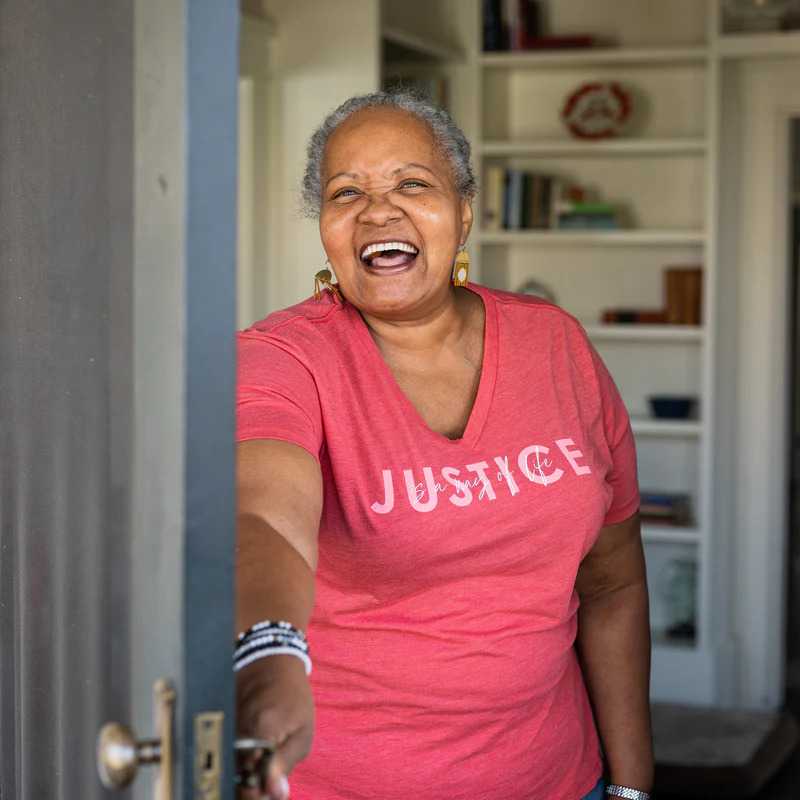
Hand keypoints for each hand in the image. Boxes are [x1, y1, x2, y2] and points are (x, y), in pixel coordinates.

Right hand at [236, 655, 314, 799]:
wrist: (271, 663)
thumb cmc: (293, 697)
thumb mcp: (302, 733)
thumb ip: (285, 765)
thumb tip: (275, 795)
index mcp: (260, 733)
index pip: (248, 783)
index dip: (256, 794)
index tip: (267, 791)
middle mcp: (236, 732)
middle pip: (233, 777)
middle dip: (248, 785)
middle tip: (265, 776)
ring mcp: (223, 726)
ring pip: (227, 765)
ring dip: (241, 771)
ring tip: (259, 758)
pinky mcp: (217, 722)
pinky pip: (222, 750)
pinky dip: (234, 756)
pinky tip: (248, 750)